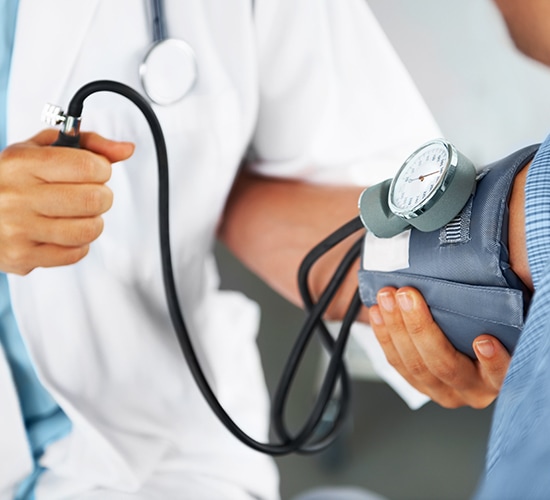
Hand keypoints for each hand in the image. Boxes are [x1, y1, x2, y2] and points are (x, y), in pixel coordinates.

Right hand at [0, 129, 133, 274]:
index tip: (97, 170)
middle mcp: (16, 195)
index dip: (103, 168)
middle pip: (93, 199)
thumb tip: (126, 149)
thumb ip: (88, 144)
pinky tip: (63, 232)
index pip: (86, 166)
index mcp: (21, 163)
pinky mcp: (22, 256)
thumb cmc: (14, 179)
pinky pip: (75, 253)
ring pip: (88, 229)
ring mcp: (18, 228)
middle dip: (102, 196)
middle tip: (90, 194)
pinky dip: (78, 243)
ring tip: (78, 214)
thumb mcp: (42, 150)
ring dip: (93, 221)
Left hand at [368, 286, 510, 408]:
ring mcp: (442, 390)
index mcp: (498, 378)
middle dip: (420, 327)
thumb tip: (516, 271)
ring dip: (395, 327)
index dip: (493, 362)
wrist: (466, 344)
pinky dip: (384, 335)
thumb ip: (502, 307)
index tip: (483, 341)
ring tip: (387, 297)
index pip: (499, 374)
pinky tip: (378, 312)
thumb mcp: (502, 321)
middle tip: (407, 295)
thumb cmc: (488, 327)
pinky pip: (396, 362)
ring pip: (413, 364)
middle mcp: (471, 389)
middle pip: (443, 364)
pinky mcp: (418, 384)